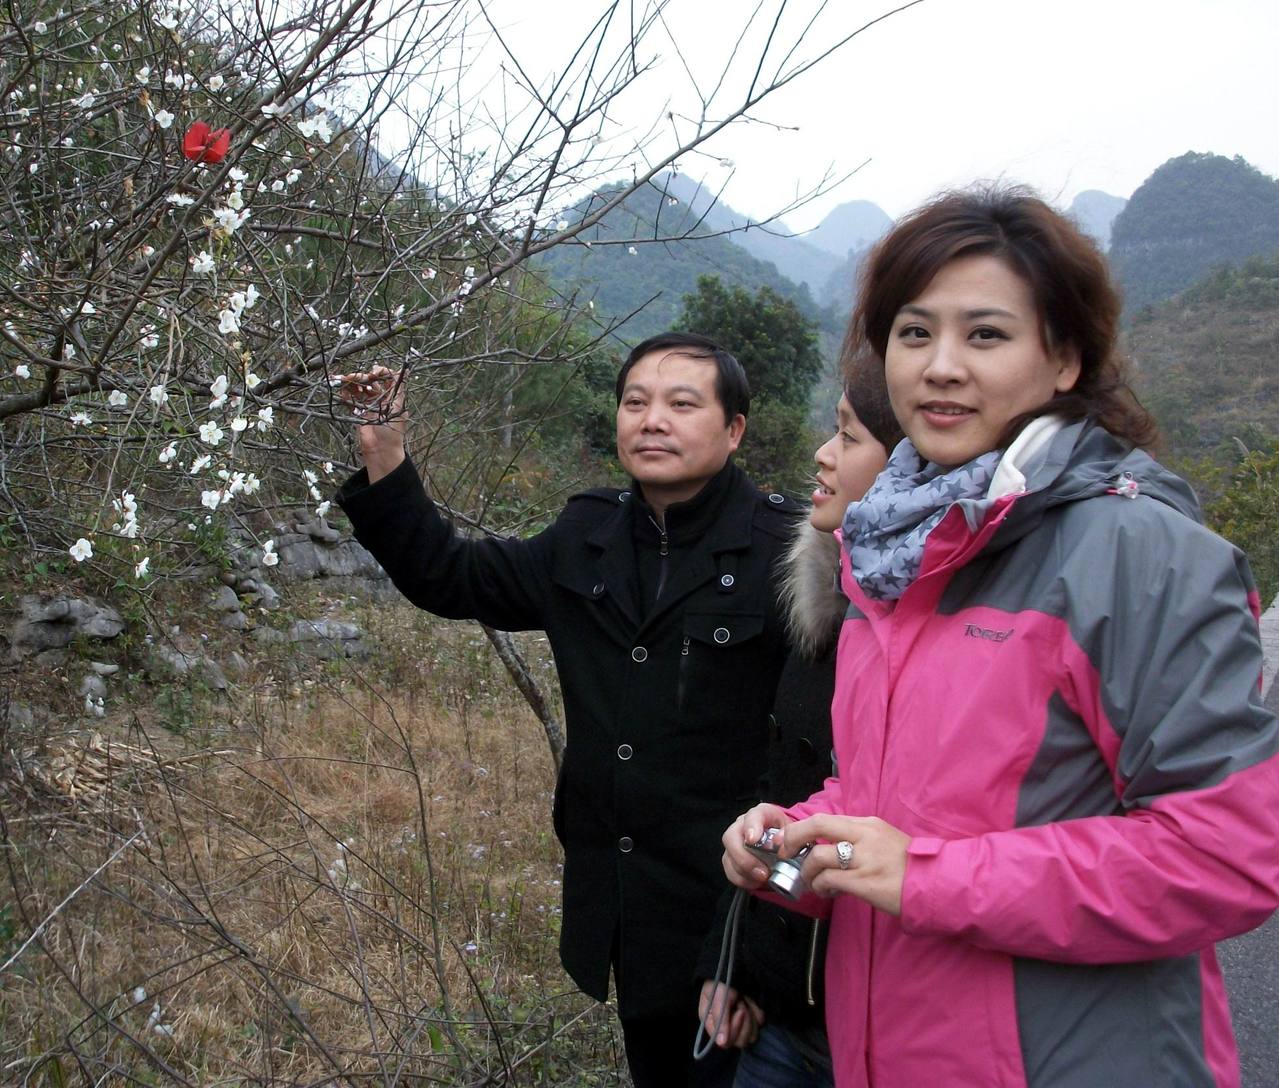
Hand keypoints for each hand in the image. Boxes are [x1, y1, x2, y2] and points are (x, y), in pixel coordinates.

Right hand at [335, 365, 406, 481]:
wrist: (380, 450)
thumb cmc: (392, 431)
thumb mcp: (398, 408)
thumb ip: (399, 390)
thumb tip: (404, 371)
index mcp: (392, 396)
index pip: (387, 377)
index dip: (380, 372)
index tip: (373, 373)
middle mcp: (381, 399)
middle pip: (371, 381)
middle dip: (362, 376)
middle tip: (357, 377)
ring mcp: (369, 405)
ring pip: (360, 388)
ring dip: (352, 383)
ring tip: (345, 380)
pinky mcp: (359, 412)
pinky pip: (351, 399)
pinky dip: (346, 394)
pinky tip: (343, 392)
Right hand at [698, 980, 763, 1048]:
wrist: (736, 969)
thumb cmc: (721, 982)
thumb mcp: (718, 997)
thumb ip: (720, 1019)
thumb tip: (722, 1043)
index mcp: (714, 1026)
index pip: (726, 1042)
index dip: (734, 1029)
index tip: (739, 1011)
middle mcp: (727, 1030)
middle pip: (740, 1041)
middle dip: (744, 1021)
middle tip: (741, 1003)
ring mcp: (741, 1026)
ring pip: (752, 1036)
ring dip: (751, 1016)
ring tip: (745, 1001)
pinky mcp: (752, 1021)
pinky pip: (759, 1025)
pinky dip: (757, 1012)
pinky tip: (752, 1002)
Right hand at [722, 802, 792, 888]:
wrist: (785, 848)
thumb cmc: (788, 839)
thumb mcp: (794, 835)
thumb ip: (790, 838)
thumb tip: (785, 846)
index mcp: (762, 814)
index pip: (753, 815)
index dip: (751, 826)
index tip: (753, 840)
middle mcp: (743, 825)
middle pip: (731, 836)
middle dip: (744, 857)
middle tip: (762, 872)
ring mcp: (735, 842)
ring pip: (729, 855)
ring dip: (745, 871)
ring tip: (762, 879)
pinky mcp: (731, 859)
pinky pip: (730, 870)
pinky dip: (742, 879)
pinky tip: (756, 882)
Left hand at [785, 814, 910, 915]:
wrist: (935, 883)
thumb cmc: (908, 865)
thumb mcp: (884, 839)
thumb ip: (858, 838)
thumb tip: (829, 846)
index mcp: (867, 824)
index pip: (825, 819)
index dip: (801, 829)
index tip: (789, 840)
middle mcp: (864, 837)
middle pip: (816, 826)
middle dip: (793, 838)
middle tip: (786, 854)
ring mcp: (864, 859)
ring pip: (818, 857)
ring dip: (808, 872)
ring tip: (812, 882)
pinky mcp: (865, 882)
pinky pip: (830, 880)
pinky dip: (821, 886)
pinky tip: (826, 892)